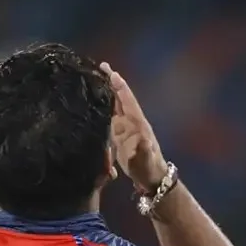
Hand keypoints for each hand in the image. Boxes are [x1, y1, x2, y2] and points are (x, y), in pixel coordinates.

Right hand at [100, 63, 166, 191]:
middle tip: (99, 67)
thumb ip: (143, 151)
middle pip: (119, 99)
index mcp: (137, 124)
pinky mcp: (119, 137)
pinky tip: (94, 103)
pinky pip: (110, 119)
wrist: (151, 178)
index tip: (111, 72)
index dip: (120, 87)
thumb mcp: (146, 160)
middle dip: (111, 83)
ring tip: (94, 79)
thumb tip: (142, 140)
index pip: (127, 101)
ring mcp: (125, 129)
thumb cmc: (149, 169)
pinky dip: (103, 108)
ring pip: (114, 106)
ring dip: (105, 93)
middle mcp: (131, 123)